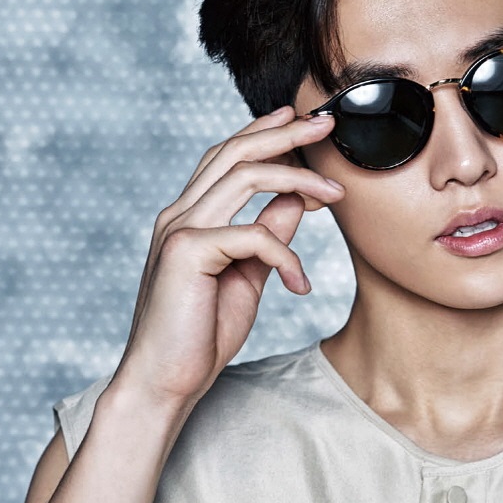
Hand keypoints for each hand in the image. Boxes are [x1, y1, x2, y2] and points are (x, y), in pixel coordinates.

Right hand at [110, 106, 342, 408]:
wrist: (165, 383)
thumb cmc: (201, 335)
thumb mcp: (247, 277)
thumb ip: (267, 236)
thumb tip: (296, 202)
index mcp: (189, 217)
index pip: (226, 157)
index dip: (262, 132)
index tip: (300, 120)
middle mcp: (179, 215)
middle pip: (235, 152)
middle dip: (285, 133)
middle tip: (326, 122)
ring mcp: (179, 230)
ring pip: (244, 176)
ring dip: (298, 178)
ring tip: (336, 192)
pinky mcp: (186, 253)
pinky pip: (252, 236)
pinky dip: (286, 257)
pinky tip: (301, 287)